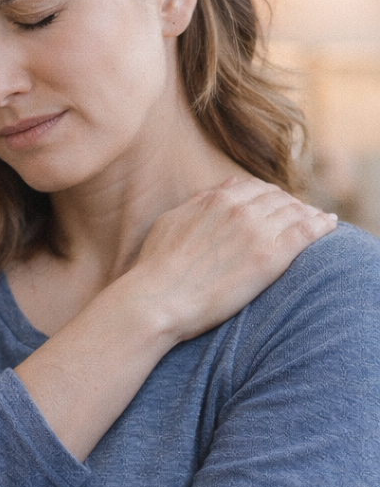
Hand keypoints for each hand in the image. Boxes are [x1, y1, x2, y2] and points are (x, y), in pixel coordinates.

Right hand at [125, 176, 337, 343]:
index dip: (268, 196)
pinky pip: (307, 231)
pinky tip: (329, 225)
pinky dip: (322, 225)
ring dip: (308, 213)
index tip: (275, 206)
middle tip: (299, 216)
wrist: (157, 298)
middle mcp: (238, 209)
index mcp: (215, 200)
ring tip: (318, 221)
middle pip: (278, 197)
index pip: (254, 188)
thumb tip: (222, 188)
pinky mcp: (270, 256)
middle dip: (290, 204)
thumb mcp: (170, 222)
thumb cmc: (156, 267)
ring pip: (296, 211)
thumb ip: (198, 202)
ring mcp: (256, 231)